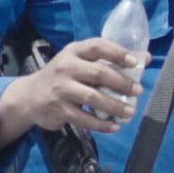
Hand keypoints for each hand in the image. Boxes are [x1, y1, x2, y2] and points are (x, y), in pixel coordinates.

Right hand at [0, 38, 138, 140]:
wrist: (28, 96)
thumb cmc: (62, 76)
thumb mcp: (78, 62)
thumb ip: (106, 60)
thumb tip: (144, 58)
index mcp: (74, 51)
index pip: (97, 46)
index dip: (118, 53)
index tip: (136, 62)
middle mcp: (66, 67)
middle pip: (98, 73)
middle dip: (122, 83)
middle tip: (138, 91)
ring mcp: (61, 89)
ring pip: (93, 98)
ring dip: (115, 106)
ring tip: (130, 112)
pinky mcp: (59, 109)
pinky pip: (84, 119)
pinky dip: (102, 124)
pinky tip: (114, 126)